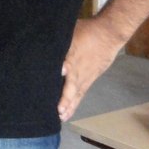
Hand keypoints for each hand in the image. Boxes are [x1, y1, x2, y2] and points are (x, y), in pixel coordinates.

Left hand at [59, 0, 148, 121]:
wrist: (109, 35)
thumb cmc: (85, 31)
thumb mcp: (70, 31)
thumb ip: (57, 39)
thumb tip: (39, 40)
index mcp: (74, 55)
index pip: (68, 64)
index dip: (64, 69)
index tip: (60, 74)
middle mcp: (79, 69)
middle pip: (72, 85)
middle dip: (65, 97)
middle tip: (58, 110)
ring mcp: (85, 76)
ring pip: (76, 93)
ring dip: (68, 105)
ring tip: (60, 117)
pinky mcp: (89, 80)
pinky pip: (80, 94)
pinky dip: (73, 104)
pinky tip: (66, 114)